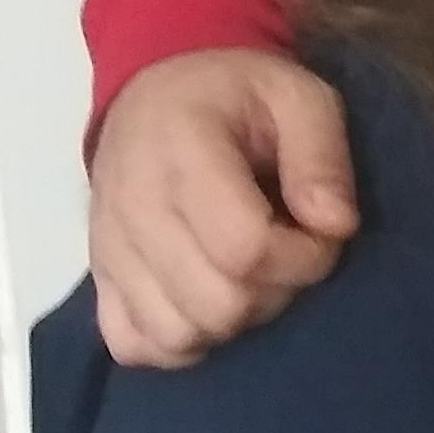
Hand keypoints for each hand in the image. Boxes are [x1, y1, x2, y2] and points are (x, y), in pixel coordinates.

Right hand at [91, 51, 358, 366]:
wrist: (157, 88)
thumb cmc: (239, 95)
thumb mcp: (299, 98)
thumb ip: (323, 158)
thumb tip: (335, 227)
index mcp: (181, 152)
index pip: (246, 249)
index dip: (303, 258)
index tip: (319, 234)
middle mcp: (132, 205)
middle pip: (216, 303)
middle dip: (273, 292)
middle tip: (285, 255)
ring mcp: (107, 247)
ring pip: (176, 333)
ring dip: (229, 321)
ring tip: (246, 277)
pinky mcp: (98, 277)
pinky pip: (133, 344)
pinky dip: (177, 340)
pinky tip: (204, 305)